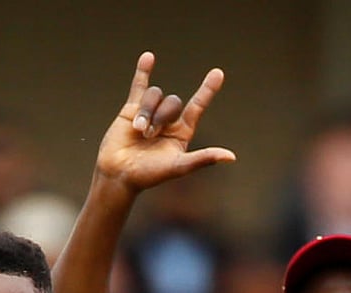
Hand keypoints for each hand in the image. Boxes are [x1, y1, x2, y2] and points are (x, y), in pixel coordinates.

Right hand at [94, 51, 235, 192]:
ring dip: (146, 112)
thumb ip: (204, 159)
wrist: (119, 174)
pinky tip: (148, 57)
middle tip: (149, 136)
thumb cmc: (149, 175)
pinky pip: (140, 85)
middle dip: (160, 116)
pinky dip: (143, 71)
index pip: (197, 106)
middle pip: (172, 102)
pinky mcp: (131, 109)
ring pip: (155, 95)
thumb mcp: (179, 166)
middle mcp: (168, 122)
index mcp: (182, 133)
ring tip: (138, 132)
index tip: (218, 73)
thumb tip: (231, 157)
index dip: (207, 90)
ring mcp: (150, 113)